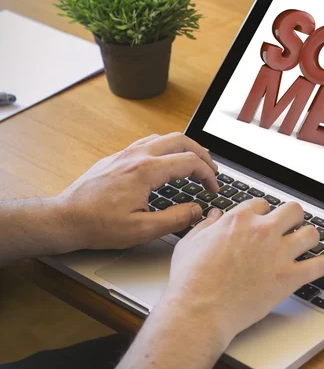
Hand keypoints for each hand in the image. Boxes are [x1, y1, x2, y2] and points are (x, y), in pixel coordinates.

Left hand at [54, 132, 218, 250]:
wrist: (65, 218)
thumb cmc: (98, 225)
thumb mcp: (141, 230)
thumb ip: (174, 219)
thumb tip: (197, 210)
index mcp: (146, 171)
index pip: (189, 162)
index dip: (208, 175)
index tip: (213, 188)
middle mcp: (137, 156)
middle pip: (181, 140)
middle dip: (202, 154)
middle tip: (211, 170)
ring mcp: (126, 153)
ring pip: (165, 137)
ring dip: (185, 148)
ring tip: (195, 163)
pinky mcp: (118, 157)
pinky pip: (149, 142)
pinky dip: (167, 148)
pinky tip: (168, 161)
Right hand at [165, 199, 323, 343]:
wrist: (199, 310)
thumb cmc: (191, 280)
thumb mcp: (190, 243)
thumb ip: (205, 226)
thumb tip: (213, 216)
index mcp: (239, 220)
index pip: (263, 204)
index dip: (263, 213)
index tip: (264, 222)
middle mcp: (262, 231)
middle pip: (293, 210)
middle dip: (292, 218)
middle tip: (290, 228)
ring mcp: (278, 253)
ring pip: (311, 233)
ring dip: (309, 239)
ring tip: (306, 245)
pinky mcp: (288, 277)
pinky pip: (319, 265)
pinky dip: (323, 265)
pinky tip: (321, 266)